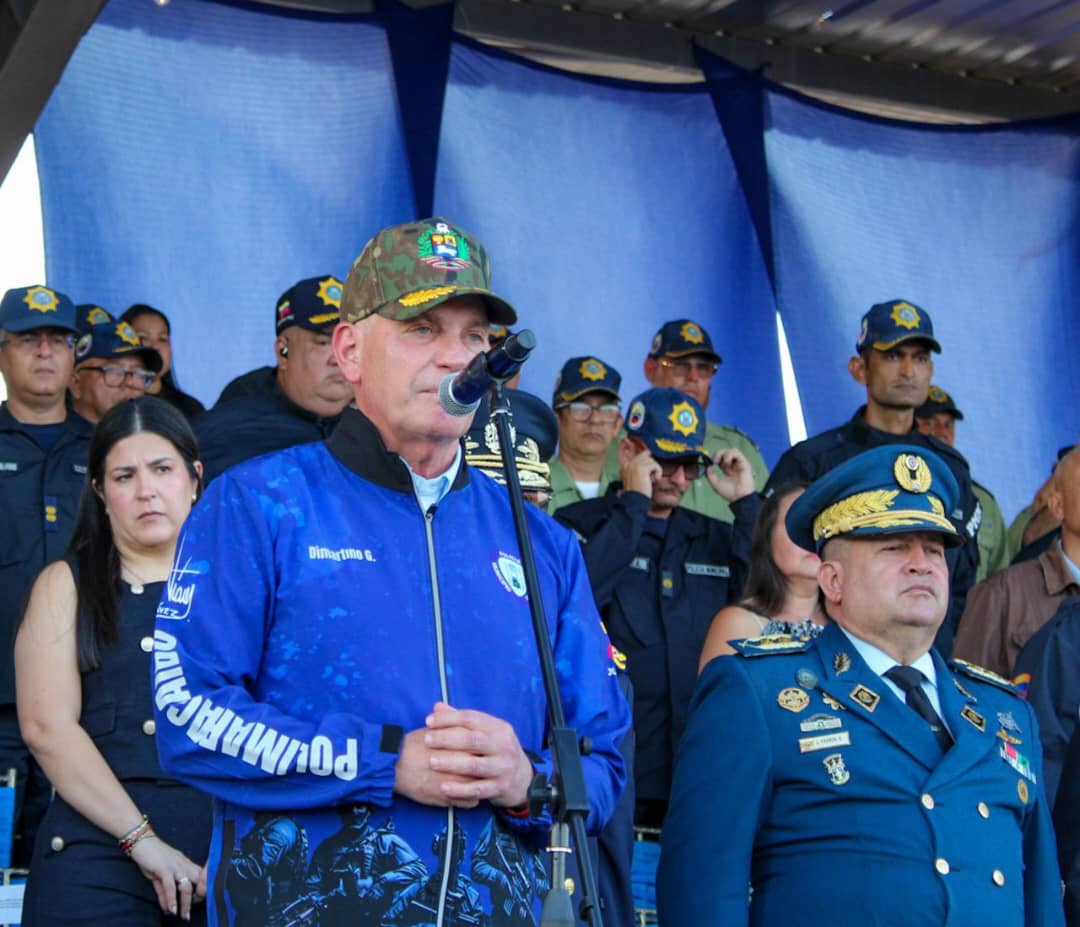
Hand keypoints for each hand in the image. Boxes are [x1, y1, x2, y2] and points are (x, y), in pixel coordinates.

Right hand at [129, 835, 204, 919]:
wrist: (142, 841)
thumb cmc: (152, 857)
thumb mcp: (161, 875)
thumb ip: (164, 892)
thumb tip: (168, 908)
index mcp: (186, 864)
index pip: (202, 875)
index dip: (204, 887)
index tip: (201, 900)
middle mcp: (183, 865)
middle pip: (199, 881)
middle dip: (200, 897)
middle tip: (194, 910)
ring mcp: (174, 866)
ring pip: (185, 887)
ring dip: (186, 904)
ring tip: (184, 916)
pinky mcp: (163, 869)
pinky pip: (170, 886)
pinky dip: (171, 900)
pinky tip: (171, 910)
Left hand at [405, 702, 532, 808]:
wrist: (522, 779)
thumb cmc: (496, 751)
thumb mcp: (487, 733)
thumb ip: (462, 721)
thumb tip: (437, 707)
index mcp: (499, 728)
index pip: (471, 718)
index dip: (448, 718)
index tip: (428, 721)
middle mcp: (503, 746)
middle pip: (473, 740)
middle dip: (447, 739)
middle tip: (427, 740)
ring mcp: (503, 768)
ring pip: (475, 765)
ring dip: (451, 763)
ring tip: (432, 762)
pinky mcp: (500, 788)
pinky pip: (477, 789)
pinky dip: (460, 789)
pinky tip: (443, 788)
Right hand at [620, 446, 660, 497]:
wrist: (634, 502)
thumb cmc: (637, 493)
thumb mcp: (634, 479)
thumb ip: (638, 469)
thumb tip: (649, 454)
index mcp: (624, 466)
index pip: (639, 455)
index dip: (648, 462)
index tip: (651, 470)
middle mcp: (628, 464)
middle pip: (645, 456)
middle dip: (651, 465)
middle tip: (652, 477)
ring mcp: (634, 466)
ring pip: (651, 460)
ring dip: (655, 469)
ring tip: (653, 479)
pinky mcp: (642, 469)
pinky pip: (655, 465)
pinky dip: (658, 472)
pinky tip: (656, 480)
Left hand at [705, 448, 754, 501]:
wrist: (738, 497)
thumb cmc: (729, 492)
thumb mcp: (715, 483)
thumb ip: (710, 474)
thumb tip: (706, 466)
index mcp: (727, 469)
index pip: (720, 458)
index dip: (713, 456)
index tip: (707, 458)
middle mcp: (733, 465)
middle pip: (725, 452)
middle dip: (717, 453)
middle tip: (713, 461)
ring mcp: (739, 463)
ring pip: (732, 450)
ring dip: (723, 453)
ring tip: (720, 461)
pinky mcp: (744, 463)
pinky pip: (737, 452)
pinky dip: (729, 454)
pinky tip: (726, 462)